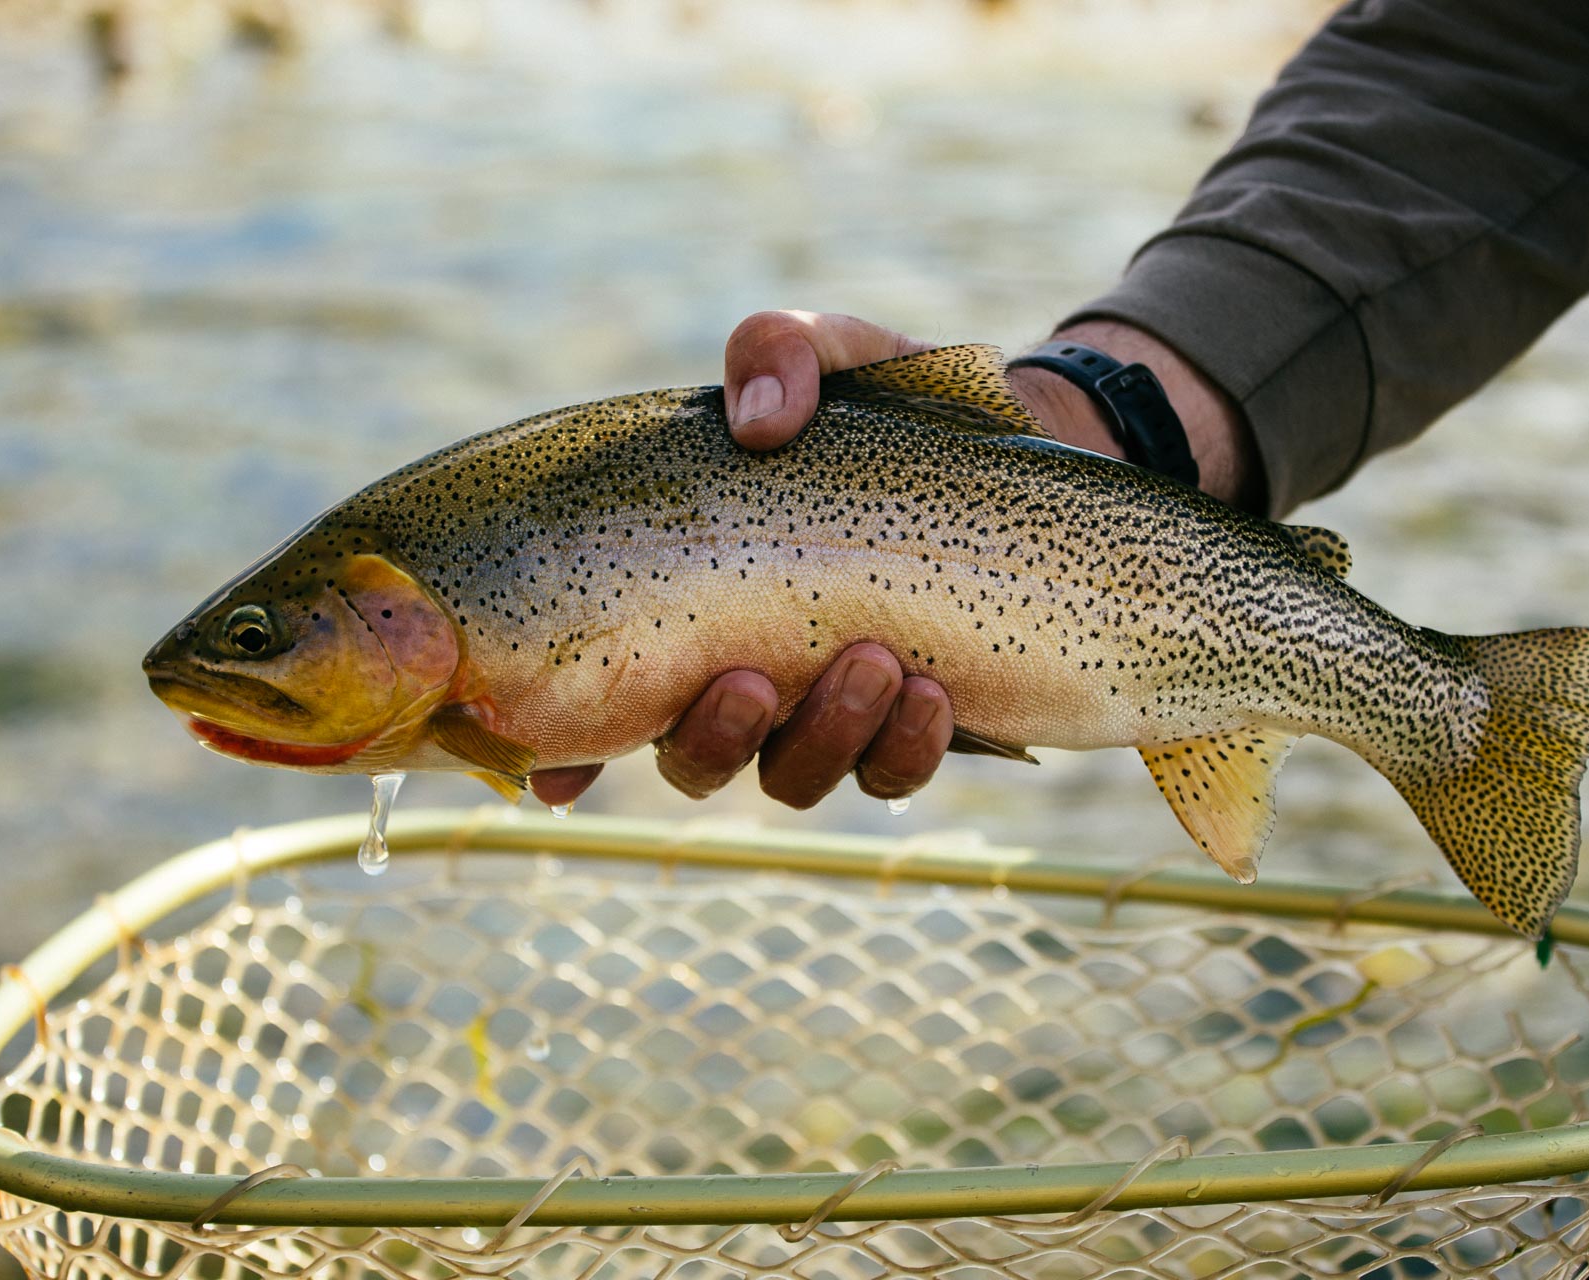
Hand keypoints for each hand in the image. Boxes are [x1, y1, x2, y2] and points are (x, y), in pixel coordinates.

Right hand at [526, 309, 1257, 810]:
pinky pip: (894, 775)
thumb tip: (762, 424)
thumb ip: (779, 350)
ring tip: (876, 663)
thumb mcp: (836, 350)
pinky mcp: (915, 726)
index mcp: (695, 598)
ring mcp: (829, 709)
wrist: (1028, 447)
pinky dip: (906, 750)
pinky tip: (934, 693)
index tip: (560, 771)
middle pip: (695, 756)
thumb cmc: (898, 406)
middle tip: (752, 678)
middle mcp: (747, 671)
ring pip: (793, 776)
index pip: (605, 690)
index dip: (565, 750)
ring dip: (822, 738)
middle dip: (714, 735)